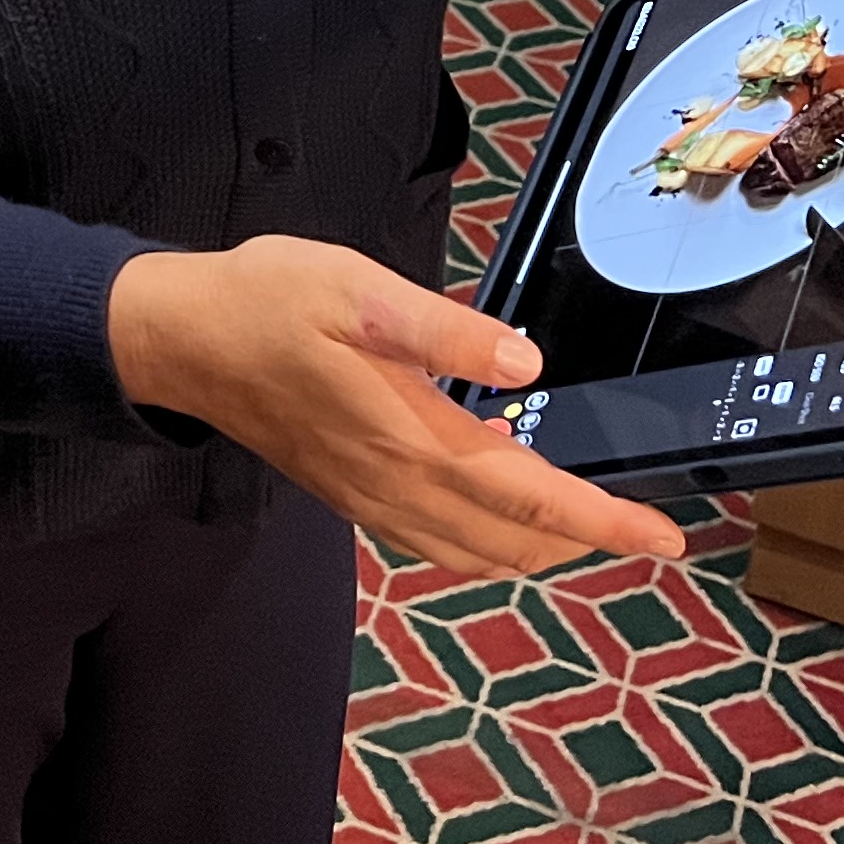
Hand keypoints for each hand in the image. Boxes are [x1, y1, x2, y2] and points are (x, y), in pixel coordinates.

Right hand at [105, 238, 686, 574]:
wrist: (179, 339)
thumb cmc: (264, 300)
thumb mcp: (354, 289)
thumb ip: (441, 329)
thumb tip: (524, 363)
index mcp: (407, 434)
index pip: (527, 493)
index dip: (602, 521)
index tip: (665, 537)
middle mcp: (393, 482)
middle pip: (510, 541)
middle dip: (583, 542)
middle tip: (641, 528)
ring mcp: (367, 497)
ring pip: (474, 554)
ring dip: (536, 549)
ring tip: (583, 527)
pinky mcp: (347, 494)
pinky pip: (432, 545)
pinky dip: (483, 547)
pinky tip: (492, 518)